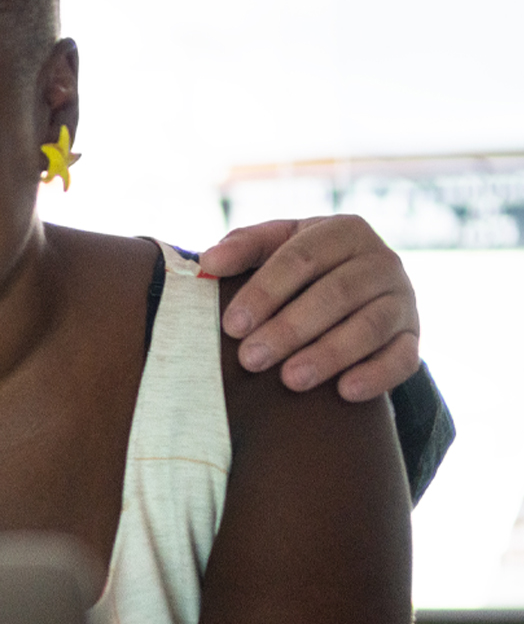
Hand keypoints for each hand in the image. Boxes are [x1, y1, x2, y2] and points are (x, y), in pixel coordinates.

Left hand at [198, 216, 419, 401]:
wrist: (359, 288)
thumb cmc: (302, 266)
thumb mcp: (276, 245)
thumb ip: (244, 247)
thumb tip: (209, 261)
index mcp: (344, 230)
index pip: (302, 258)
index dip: (265, 291)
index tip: (232, 325)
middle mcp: (382, 260)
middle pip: (335, 294)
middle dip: (289, 329)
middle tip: (251, 359)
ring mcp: (403, 299)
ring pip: (369, 327)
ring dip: (329, 355)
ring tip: (290, 381)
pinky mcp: (413, 336)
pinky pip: (404, 357)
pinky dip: (377, 375)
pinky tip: (346, 392)